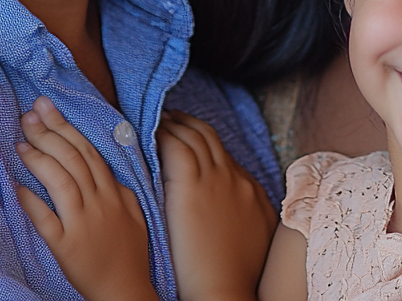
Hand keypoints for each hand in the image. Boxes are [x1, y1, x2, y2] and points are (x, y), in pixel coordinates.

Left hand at [15, 96, 158, 300]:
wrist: (125, 290)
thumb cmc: (129, 252)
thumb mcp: (133, 213)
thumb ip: (118, 188)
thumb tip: (101, 168)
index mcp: (113, 192)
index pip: (87, 150)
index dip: (65, 126)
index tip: (46, 108)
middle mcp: (98, 203)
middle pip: (71, 159)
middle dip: (48, 133)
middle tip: (27, 115)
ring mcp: (82, 224)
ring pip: (60, 182)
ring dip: (38, 159)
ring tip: (20, 143)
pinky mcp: (66, 247)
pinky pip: (46, 221)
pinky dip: (31, 202)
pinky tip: (17, 187)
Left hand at [158, 110, 277, 300]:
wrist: (225, 291)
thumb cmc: (234, 278)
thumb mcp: (251, 240)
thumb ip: (245, 217)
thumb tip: (234, 211)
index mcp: (251, 192)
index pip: (226, 156)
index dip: (206, 145)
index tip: (190, 139)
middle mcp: (235, 178)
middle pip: (211, 138)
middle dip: (190, 125)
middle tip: (171, 118)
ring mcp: (216, 178)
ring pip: (194, 135)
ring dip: (175, 124)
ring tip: (159, 119)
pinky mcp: (192, 185)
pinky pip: (176, 146)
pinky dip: (164, 135)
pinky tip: (151, 133)